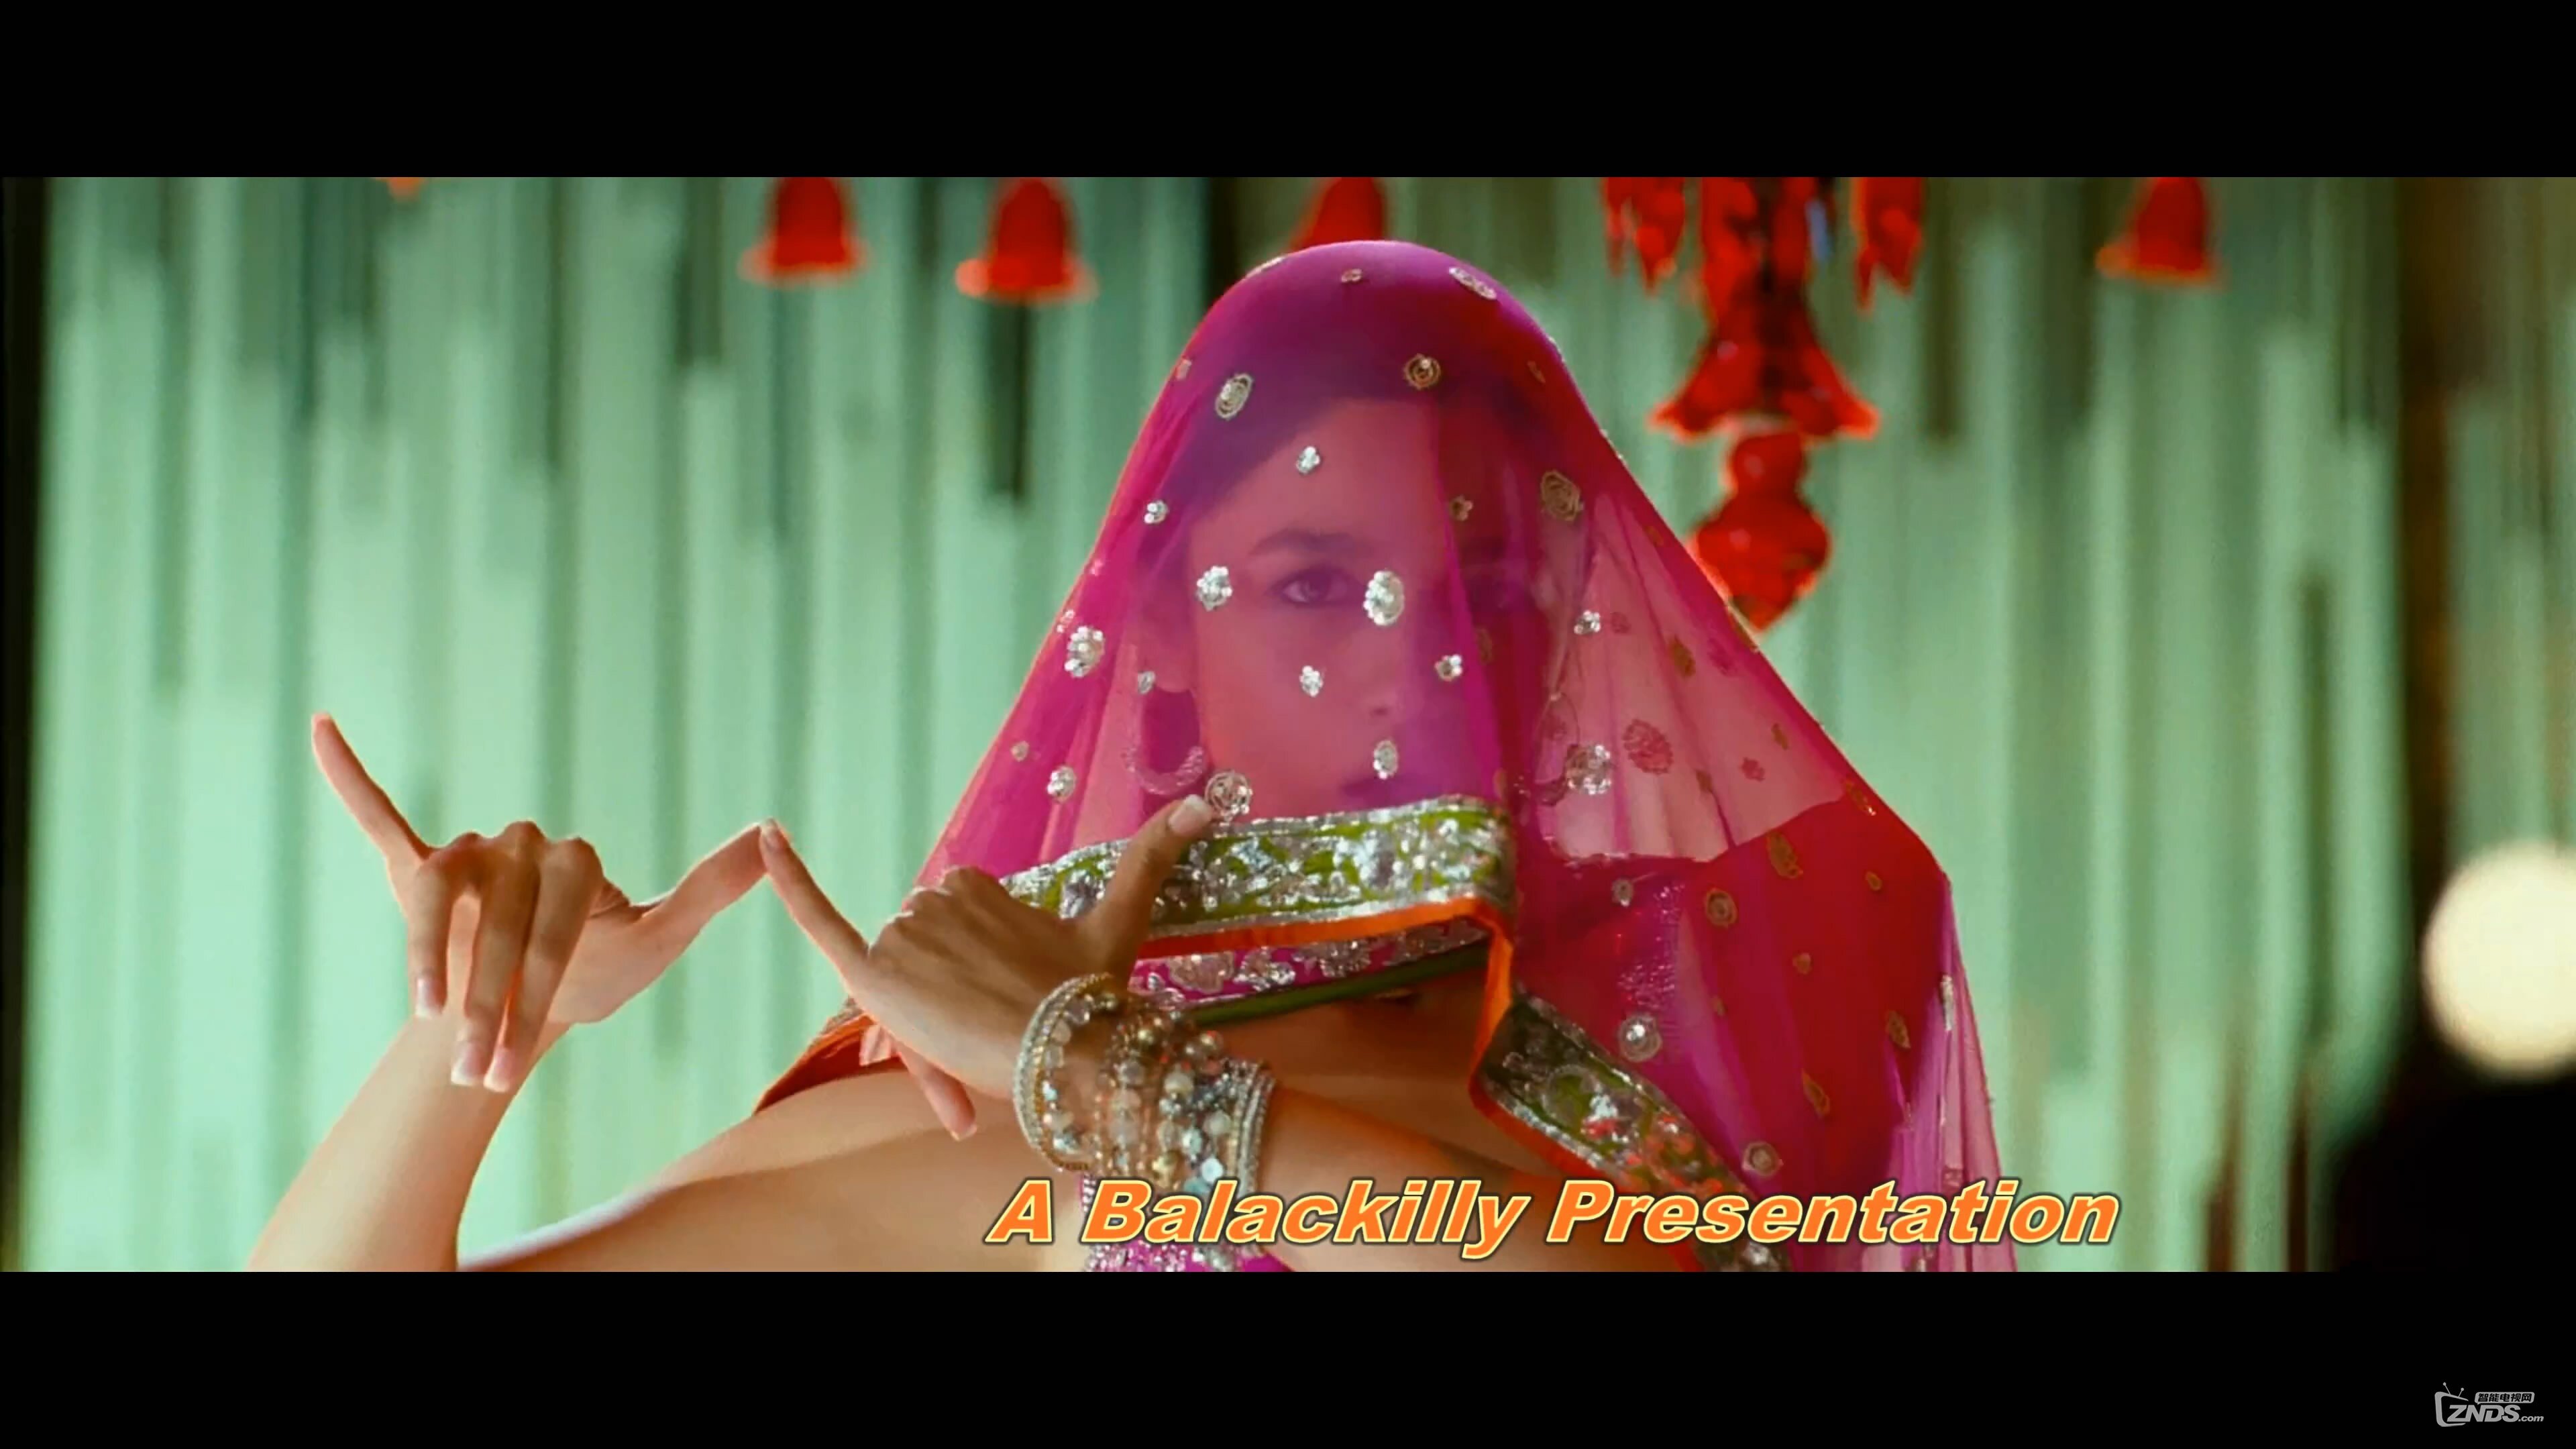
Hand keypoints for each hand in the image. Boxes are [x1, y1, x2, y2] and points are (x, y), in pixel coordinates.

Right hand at [311, 713, 763, 1091]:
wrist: (532, 1007)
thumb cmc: (596, 973)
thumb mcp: (661, 938)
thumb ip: (711, 889)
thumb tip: (772, 832)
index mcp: (572, 861)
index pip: (551, 927)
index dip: (534, 996)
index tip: (514, 1060)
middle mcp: (518, 845)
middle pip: (494, 927)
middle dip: (487, 1007)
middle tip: (479, 1070)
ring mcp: (465, 854)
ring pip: (435, 903)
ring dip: (426, 965)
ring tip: (428, 1019)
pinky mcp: (413, 863)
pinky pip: (378, 814)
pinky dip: (350, 774)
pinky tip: (323, 728)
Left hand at [760, 794, 1216, 1131]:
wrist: (1068, 1050)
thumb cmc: (1093, 994)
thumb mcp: (1118, 921)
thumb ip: (1153, 856)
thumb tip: (1211, 803)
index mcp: (976, 884)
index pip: (950, 938)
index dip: (971, 983)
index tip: (1010, 1008)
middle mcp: (934, 897)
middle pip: (918, 961)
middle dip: (942, 1002)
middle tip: (991, 1037)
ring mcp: (902, 933)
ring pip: (893, 982)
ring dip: (916, 1021)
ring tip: (968, 1046)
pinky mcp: (870, 969)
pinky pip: (820, 921)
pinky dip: (791, 877)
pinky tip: (766, 833)